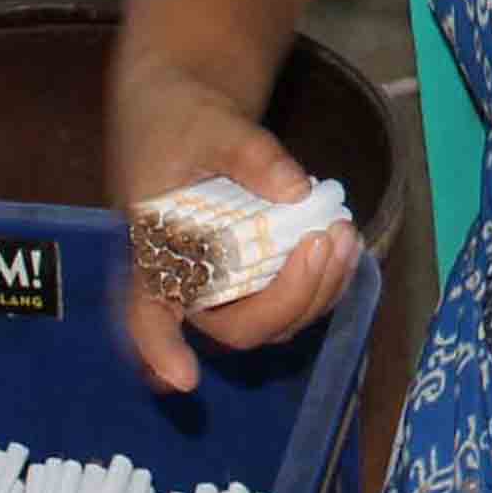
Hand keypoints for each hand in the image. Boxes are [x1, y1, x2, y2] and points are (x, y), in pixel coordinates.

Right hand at [110, 56, 361, 392]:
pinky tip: (343, 241)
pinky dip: (325, 282)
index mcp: (153, 250)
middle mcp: (188, 284)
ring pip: (272, 324)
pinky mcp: (256, 280)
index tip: (185, 379)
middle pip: (233, 327)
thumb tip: (297, 190)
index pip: (147, 312)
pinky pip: (293, 302)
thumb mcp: (210, 122)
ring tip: (343, 234)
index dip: (160, 349)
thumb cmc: (179, 120)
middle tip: (323, 241)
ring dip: (317, 292)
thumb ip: (249, 155)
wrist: (185, 113)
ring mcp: (225, 288)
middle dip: (288, 299)